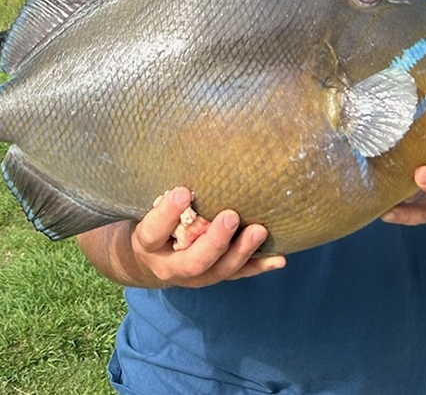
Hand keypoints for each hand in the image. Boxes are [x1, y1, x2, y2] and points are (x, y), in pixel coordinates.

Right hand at [130, 187, 285, 287]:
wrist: (152, 260)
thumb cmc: (153, 221)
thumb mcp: (147, 208)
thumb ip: (163, 193)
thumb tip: (186, 149)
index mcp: (148, 245)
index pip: (153, 232)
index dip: (166, 215)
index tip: (182, 191)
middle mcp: (170, 266)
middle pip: (193, 261)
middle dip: (215, 241)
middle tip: (231, 216)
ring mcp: (194, 277)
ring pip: (220, 270)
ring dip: (241, 251)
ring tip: (259, 230)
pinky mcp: (214, 276)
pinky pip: (238, 274)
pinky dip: (259, 266)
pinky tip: (279, 259)